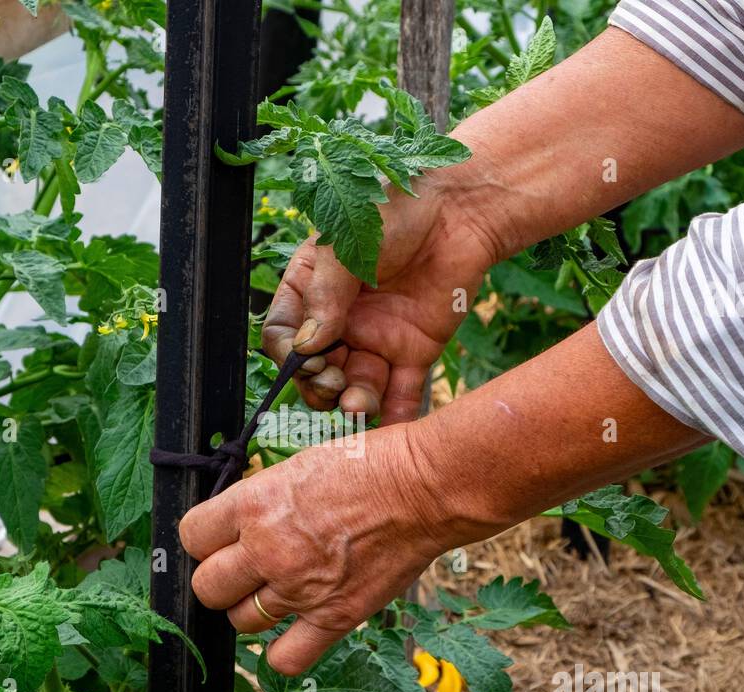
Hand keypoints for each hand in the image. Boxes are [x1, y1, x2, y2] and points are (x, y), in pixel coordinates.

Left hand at [178, 423, 451, 674]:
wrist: (426, 487)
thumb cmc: (371, 464)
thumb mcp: (300, 464)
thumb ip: (262, 498)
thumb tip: (239, 520)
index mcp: (255, 503)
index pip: (191, 537)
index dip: (203, 539)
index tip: (219, 539)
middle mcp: (269, 549)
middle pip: (207, 587)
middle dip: (220, 579)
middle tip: (244, 569)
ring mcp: (299, 588)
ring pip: (240, 621)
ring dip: (252, 609)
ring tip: (275, 593)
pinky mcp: (334, 617)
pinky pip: (285, 658)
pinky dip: (281, 652)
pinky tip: (293, 631)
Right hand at [264, 174, 498, 424]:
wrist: (460, 211)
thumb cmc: (394, 213)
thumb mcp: (347, 247)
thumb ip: (325, 296)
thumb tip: (305, 346)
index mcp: (311, 292)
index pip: (284, 334)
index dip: (288, 354)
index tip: (305, 358)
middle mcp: (339, 322)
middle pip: (316, 372)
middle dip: (320, 386)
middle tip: (335, 384)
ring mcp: (376, 340)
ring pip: (355, 387)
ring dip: (353, 403)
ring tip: (360, 404)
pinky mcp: (414, 352)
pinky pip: (401, 393)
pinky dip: (396, 416)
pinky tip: (391, 428)